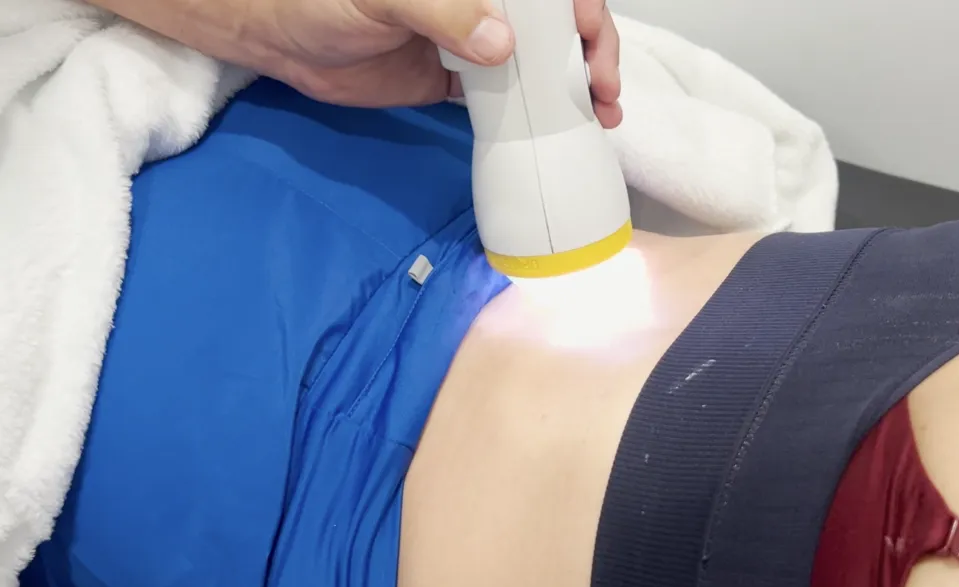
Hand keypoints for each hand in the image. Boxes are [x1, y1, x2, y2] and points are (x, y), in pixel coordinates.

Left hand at [87, 0, 621, 125]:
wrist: (282, 39)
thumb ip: (445, 13)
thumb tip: (503, 44)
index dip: (583, 13)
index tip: (592, 46)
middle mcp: (487, 2)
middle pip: (559, 24)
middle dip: (593, 53)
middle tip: (604, 91)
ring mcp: (476, 41)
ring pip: (543, 61)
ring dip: (576, 87)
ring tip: (601, 116)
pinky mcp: (460, 81)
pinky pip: (509, 97)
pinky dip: (538, 114)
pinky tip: (563, 130)